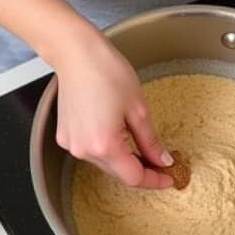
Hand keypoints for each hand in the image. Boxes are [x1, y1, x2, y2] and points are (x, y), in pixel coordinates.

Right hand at [50, 22, 173, 188]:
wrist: (75, 54)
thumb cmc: (106, 71)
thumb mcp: (138, 107)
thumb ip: (150, 140)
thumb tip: (162, 160)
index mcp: (105, 144)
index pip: (134, 177)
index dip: (154, 180)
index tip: (169, 178)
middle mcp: (85, 151)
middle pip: (119, 173)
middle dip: (140, 169)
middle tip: (160, 161)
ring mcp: (73, 146)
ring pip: (105, 163)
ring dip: (123, 158)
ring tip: (136, 142)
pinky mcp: (66, 138)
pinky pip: (91, 151)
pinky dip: (106, 148)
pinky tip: (114, 132)